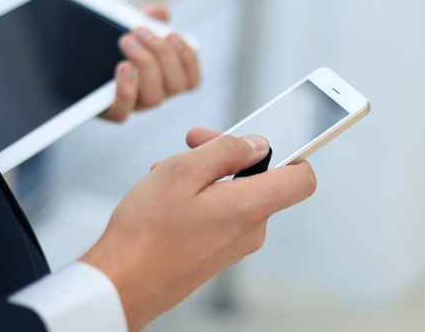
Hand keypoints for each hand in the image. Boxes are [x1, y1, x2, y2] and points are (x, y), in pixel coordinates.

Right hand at [81, 128, 316, 331]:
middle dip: (225, 155)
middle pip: (257, 179)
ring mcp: (232, 246)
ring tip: (167, 172)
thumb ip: (226, 151)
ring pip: (232, 194)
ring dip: (205, 176)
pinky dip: (199, 197)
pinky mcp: (215, 254)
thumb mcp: (183, 172)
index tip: (260, 139)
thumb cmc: (146, 233)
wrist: (122, 285)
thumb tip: (255, 145)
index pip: (302, 178)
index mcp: (251, 207)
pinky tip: (167, 196)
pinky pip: (218, 215)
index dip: (289, 152)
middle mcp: (249, 230)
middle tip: (191, 142)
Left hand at [100, 4, 199, 121]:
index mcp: (167, 79)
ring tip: (127, 40)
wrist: (84, 63)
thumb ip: (151, 18)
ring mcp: (136, 105)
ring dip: (145, 64)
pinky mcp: (112, 112)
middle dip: (162, 53)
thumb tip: (156, 13)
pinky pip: (123, 113)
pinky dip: (126, 90)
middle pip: (175, 86)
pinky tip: (122, 66)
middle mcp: (156, 94)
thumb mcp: (137, 29)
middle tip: (140, 30)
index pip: (191, 80)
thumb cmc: (118, 47)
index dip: (188, 59)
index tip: (172, 35)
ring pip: (154, 98)